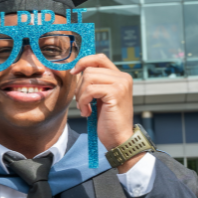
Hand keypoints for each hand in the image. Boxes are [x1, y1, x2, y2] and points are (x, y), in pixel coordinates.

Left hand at [70, 54, 140, 171]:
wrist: (119, 138)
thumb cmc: (108, 120)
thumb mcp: (100, 97)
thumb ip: (95, 83)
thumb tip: (78, 70)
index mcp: (120, 77)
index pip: (99, 58)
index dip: (84, 62)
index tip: (74, 72)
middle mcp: (123, 77)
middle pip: (89, 70)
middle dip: (80, 87)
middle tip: (82, 103)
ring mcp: (121, 84)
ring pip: (88, 79)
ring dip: (81, 96)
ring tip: (85, 108)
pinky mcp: (115, 92)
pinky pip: (89, 90)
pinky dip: (83, 102)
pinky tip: (88, 112)